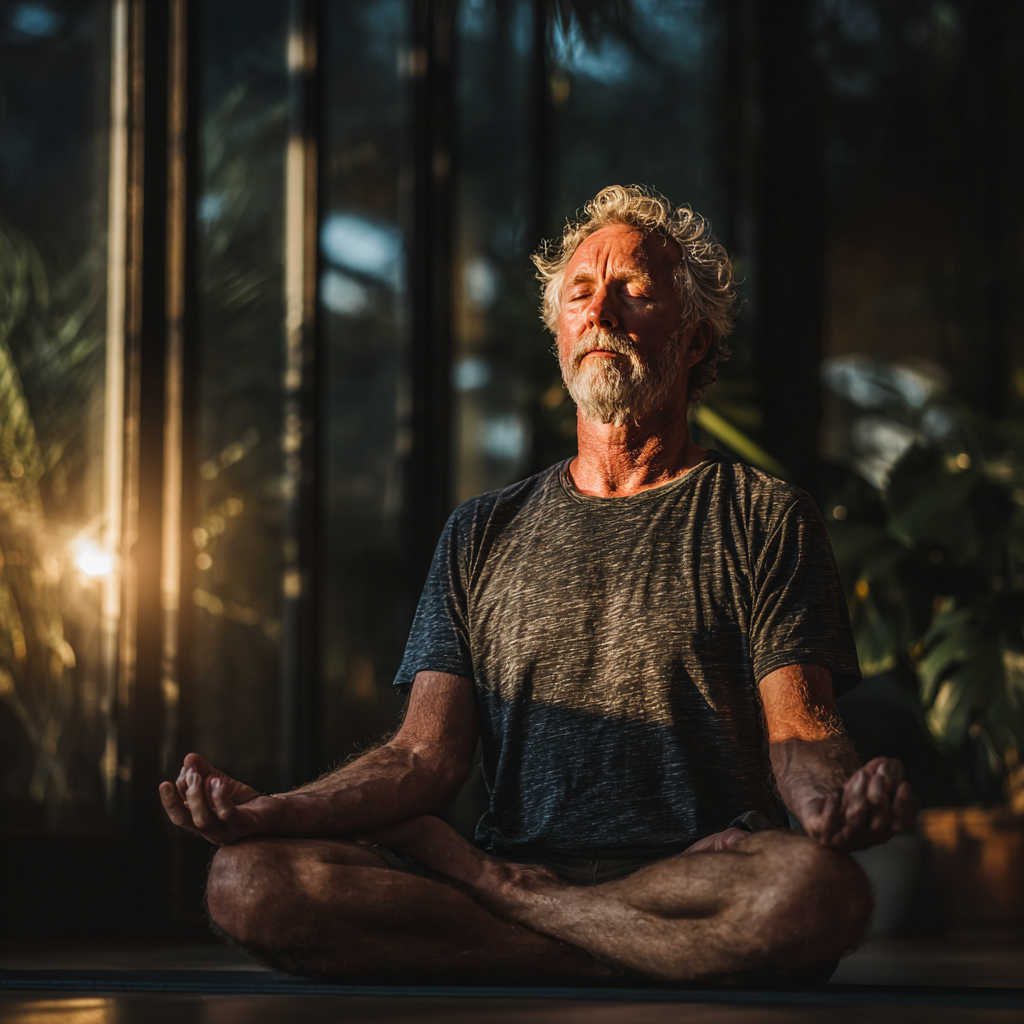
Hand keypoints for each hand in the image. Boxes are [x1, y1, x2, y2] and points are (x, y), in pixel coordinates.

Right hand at [158, 752, 281, 844]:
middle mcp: (210, 830)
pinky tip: (218, 783)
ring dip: (197, 796)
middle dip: (175, 800)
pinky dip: (220, 798)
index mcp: (201, 821)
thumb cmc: (245, 801)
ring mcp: (227, 831)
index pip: (179, 810)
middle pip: (184, 820)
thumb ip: (204, 772)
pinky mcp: (245, 825)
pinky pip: (228, 814)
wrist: (277, 813)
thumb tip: (188, 758)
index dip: (177, 790)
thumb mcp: (221, 784)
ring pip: (203, 820)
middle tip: (186, 774)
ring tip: (198, 776)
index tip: (186, 768)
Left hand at [801, 756, 914, 851]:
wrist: (817, 819)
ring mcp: (845, 837)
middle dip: (880, 797)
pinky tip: (835, 792)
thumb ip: (876, 775)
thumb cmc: (846, 804)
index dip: (904, 806)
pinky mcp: (824, 832)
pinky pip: (830, 821)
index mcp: (882, 829)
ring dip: (859, 795)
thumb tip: (888, 761)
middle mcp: (867, 837)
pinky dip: (834, 805)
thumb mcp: (862, 789)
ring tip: (861, 774)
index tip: (904, 784)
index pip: (900, 823)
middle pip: (879, 821)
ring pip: (856, 818)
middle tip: (879, 777)